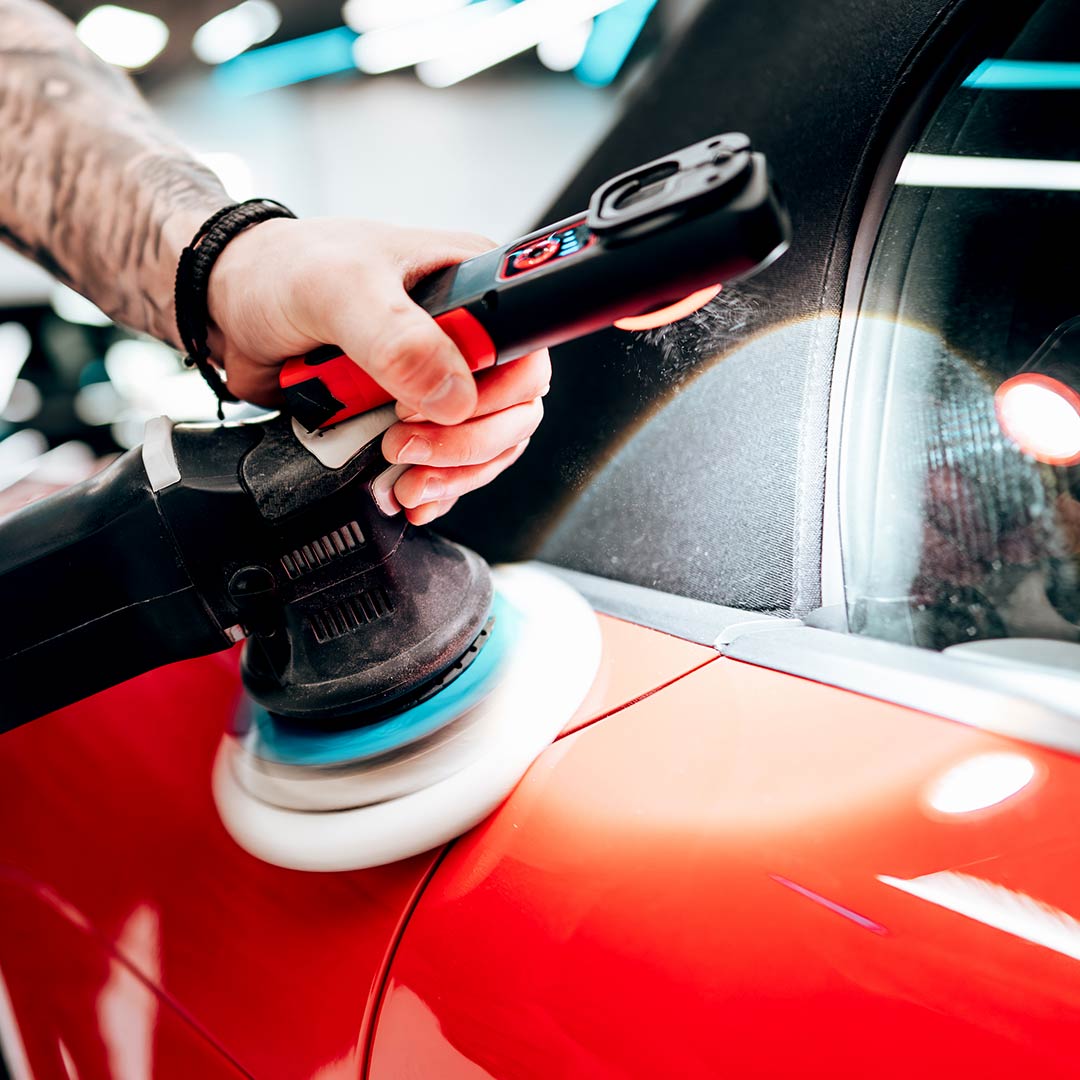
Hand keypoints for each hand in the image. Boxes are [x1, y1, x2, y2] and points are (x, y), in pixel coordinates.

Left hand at [206, 217, 548, 522]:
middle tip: (406, 449)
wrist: (227, 307)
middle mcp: (468, 336)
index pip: (527, 354)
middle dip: (468, 446)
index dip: (497, 396)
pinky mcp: (411, 418)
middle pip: (514, 411)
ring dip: (451, 476)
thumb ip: (398, 339)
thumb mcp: (340, 289)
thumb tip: (454, 395)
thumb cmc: (282, 272)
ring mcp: (440, 381)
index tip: (436, 410)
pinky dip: (433, 489)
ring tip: (404, 482)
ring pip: (485, 447)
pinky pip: (449, 466)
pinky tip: (404, 494)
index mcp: (474, 287)